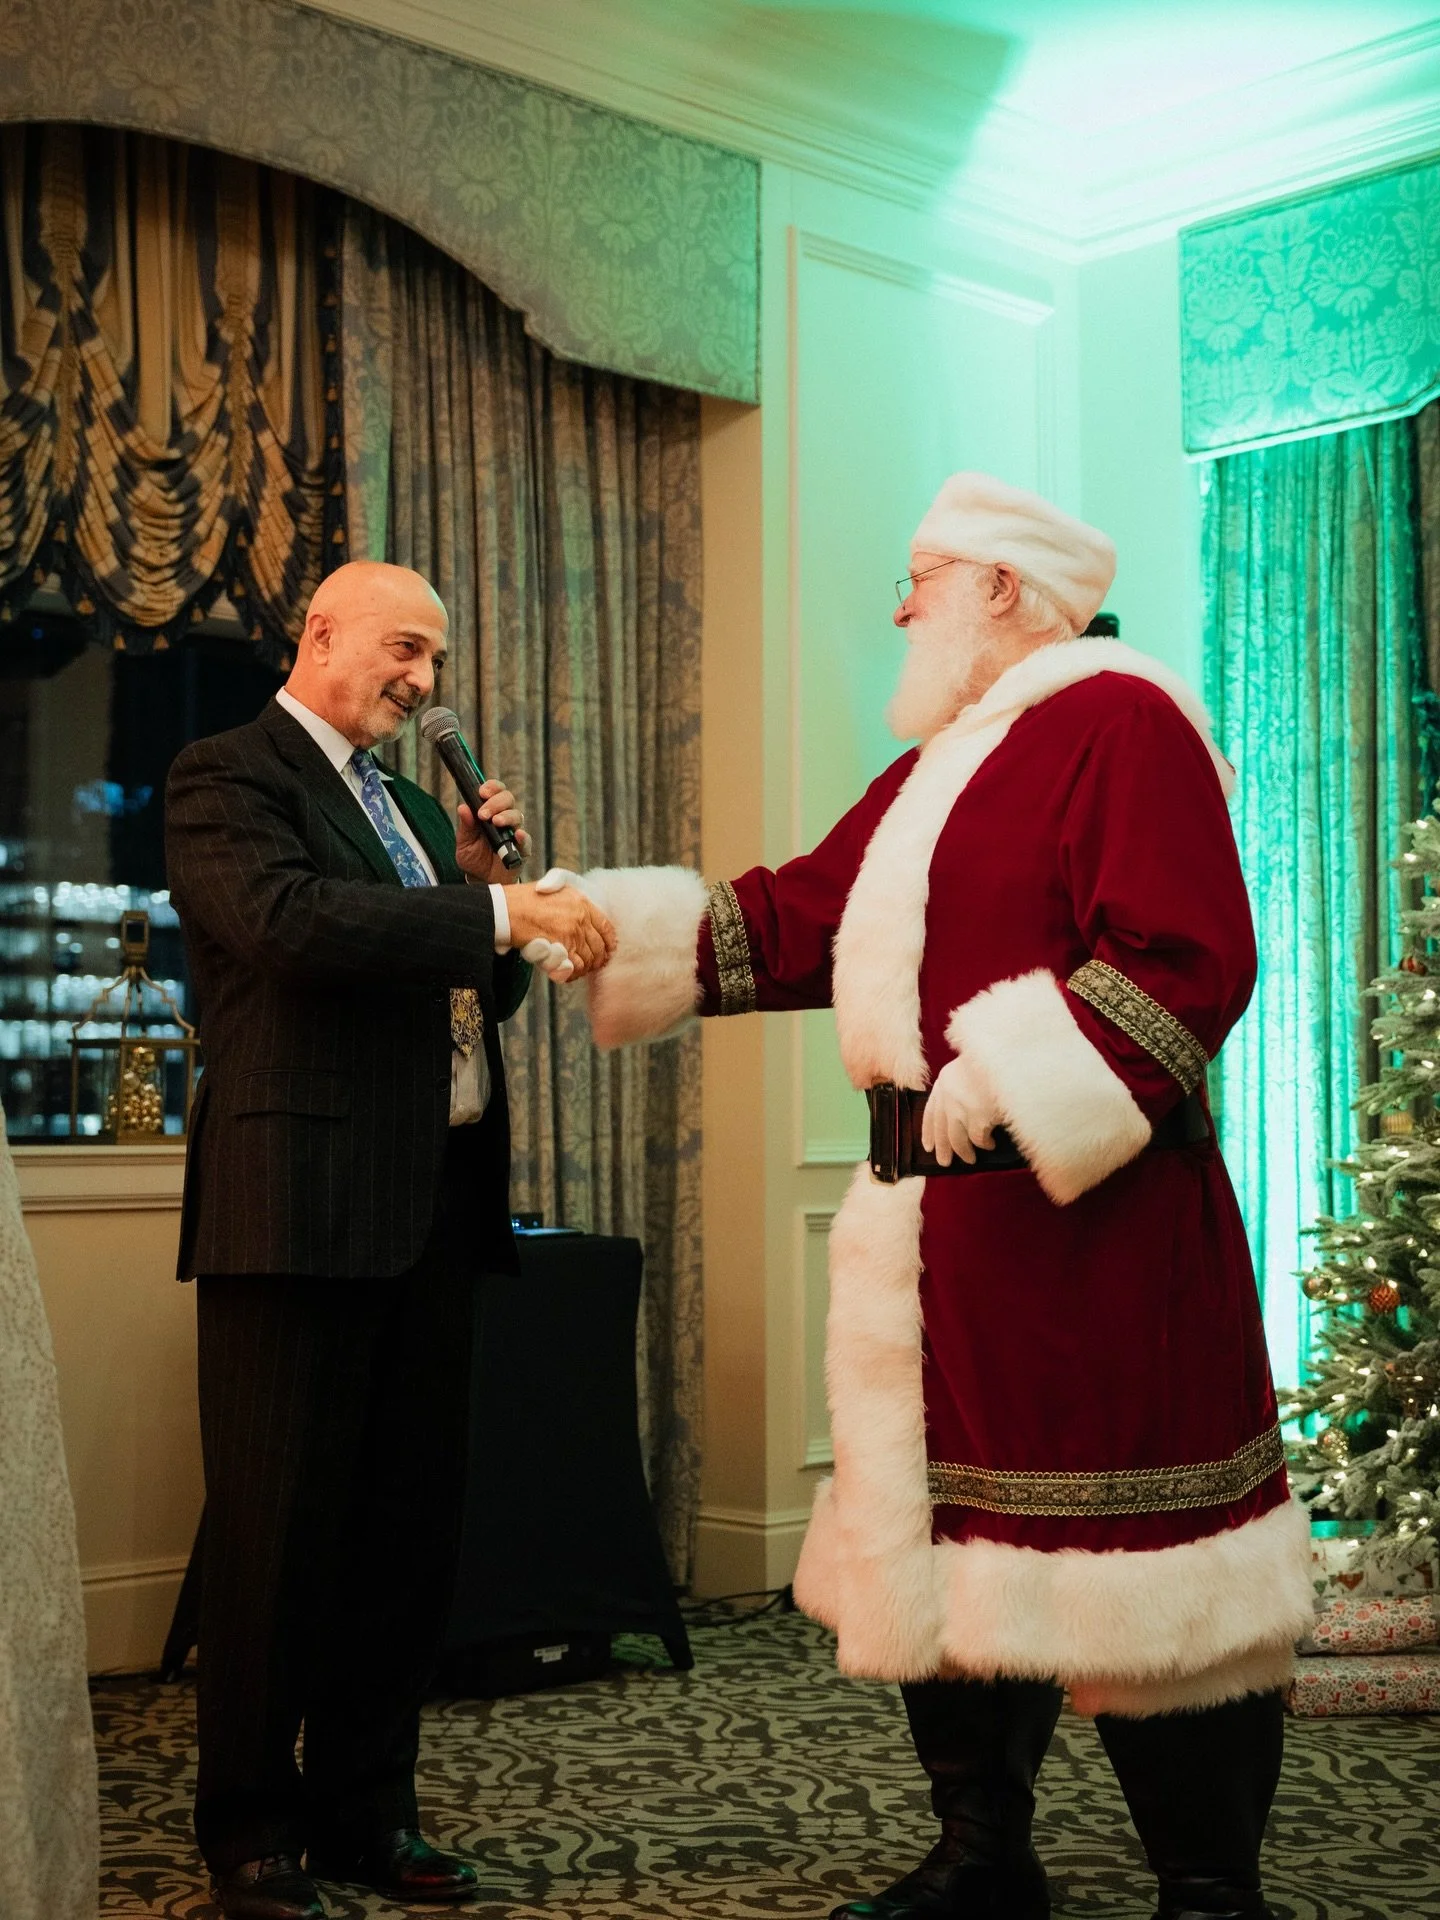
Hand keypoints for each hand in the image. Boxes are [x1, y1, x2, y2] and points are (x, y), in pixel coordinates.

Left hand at [456, 780, 531, 884]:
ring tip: (495, 822)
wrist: (482, 880)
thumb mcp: (464, 842)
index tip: (482, 792)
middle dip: (496, 803)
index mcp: (490, 812)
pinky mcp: (522, 850)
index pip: (496, 792)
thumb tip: (463, 808)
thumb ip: (465, 826)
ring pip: (517, 816)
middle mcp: (505, 819)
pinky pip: (526, 840)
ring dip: (506, 816)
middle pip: (508, 799)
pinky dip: (523, 837)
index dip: (491, 788)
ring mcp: (514, 833)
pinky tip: (517, 835)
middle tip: (483, 814)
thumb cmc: (474, 859)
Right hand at [506, 877, 616, 978]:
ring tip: (580, 970)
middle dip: (598, 958)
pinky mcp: (561, 947)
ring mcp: (572, 933)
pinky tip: (569, 973)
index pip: (606, 926)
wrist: (505, 909)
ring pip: (590, 958)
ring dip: (586, 967)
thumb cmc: (525, 898)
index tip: (608, 950)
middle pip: (599, 946)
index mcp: (581, 901)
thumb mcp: (551, 883)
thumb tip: (579, 901)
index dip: (609, 941)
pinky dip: (574, 973)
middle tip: (593, 964)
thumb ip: (565, 887)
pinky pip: (576, 966)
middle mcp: (580, 917)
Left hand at [921, 1053, 1001, 1167]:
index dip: (928, 1130)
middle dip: (942, 1148)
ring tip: (970, 1159)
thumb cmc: (997, 1060)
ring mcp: (961, 1108)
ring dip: (963, 1152)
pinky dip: (984, 1144)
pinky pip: (978, 1139)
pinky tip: (990, 1145)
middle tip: (944, 1162)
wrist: (1011, 1056)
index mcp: (945, 1080)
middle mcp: (948, 1095)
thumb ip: (962, 1085)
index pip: (930, 1111)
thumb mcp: (971, 1066)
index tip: (927, 1146)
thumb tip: (962, 1111)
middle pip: (941, 1129)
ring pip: (957, 1139)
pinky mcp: (978, 1118)